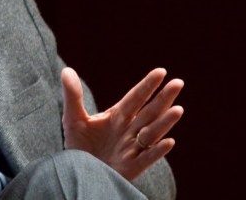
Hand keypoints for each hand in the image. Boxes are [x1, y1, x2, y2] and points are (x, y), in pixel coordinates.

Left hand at [61, 67, 183, 180]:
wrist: (78, 174)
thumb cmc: (78, 146)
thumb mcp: (73, 119)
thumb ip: (72, 96)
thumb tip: (66, 70)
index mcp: (118, 116)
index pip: (135, 98)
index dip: (147, 85)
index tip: (161, 71)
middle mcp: (129, 130)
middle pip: (150, 112)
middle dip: (163, 98)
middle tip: (178, 83)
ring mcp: (132, 148)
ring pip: (152, 133)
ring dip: (165, 122)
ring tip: (178, 109)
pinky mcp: (131, 167)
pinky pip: (147, 159)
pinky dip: (158, 151)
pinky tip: (168, 142)